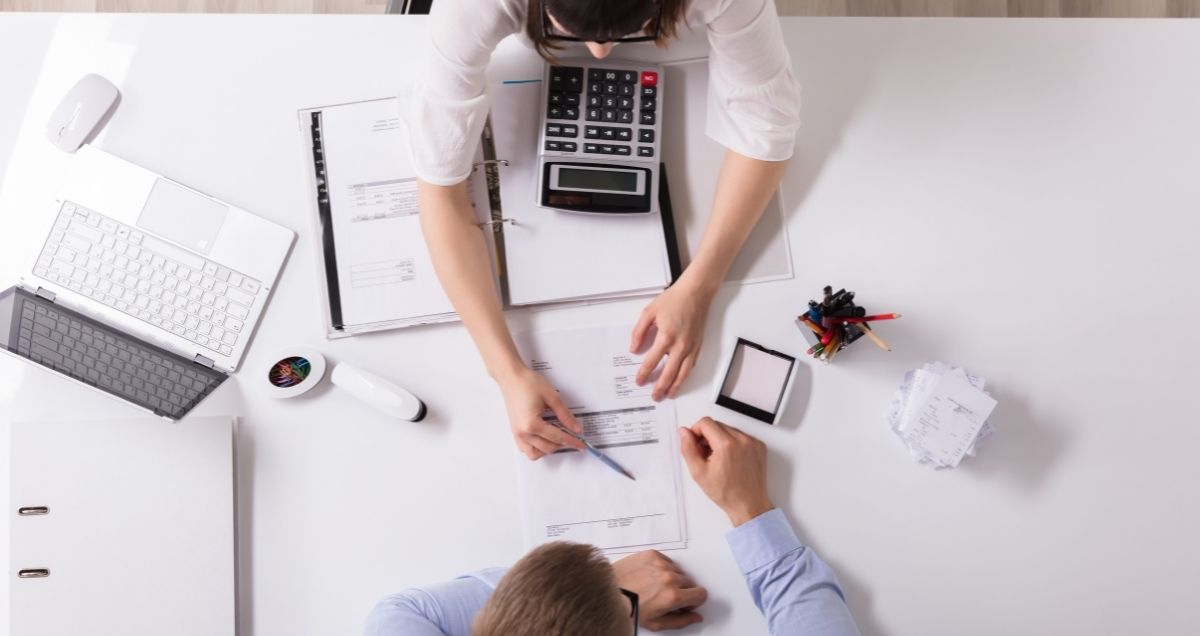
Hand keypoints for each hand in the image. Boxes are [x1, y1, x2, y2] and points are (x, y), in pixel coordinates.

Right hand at [496, 366, 585, 459]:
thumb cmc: (527, 383)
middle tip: (573, 438)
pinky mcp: (514, 431)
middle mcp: (523, 432)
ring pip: (535, 453)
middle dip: (562, 444)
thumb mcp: (552, 397)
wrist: (511, 377)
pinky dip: (536, 448)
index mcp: (532, 424)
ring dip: (548, 449)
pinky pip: (525, 449)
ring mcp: (517, 433)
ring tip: (558, 439)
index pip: (557, 437)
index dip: (572, 441)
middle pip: (548, 447)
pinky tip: (544, 439)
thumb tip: (575, 428)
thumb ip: (565, 415)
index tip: (581, 445)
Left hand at [612, 550, 707, 630]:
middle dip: (683, 590)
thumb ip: (682, 621)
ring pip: (679, 571)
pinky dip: (663, 568)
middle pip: (691, 583)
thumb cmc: (630, 608)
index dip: (694, 600)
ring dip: (672, 578)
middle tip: (666, 596)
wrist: (610, 591)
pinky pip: (668, 561)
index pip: (701, 594)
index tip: (686, 602)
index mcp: (673, 596)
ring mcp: (661, 564)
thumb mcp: (657, 623)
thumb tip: (696, 616)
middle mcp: (670, 578)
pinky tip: (651, 576)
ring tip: (655, 586)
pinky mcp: (652, 555)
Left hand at [630, 280, 715, 400]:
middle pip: (669, 373)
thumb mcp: (649, 312)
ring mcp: (691, 347)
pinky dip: (686, 376)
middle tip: (654, 397)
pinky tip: (680, 380)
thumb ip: (639, 332)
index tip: (639, 381)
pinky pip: (692, 365)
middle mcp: (680, 345)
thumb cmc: (674, 299)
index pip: (652, 361)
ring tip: (668, 395)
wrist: (696, 293)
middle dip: (660, 387)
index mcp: (666, 336)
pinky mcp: (698, 346)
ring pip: (684, 373)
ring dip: (675, 386)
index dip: (644, 373)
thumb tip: (634, 349)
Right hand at [679, 417, 773, 526]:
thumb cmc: (727, 493)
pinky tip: (730, 459)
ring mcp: (753, 442)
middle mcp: (742, 440)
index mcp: (727, 445)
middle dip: (707, 436)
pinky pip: (741, 436)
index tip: (695, 443)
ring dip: (720, 439)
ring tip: (718, 459)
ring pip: (728, 429)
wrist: (748, 504)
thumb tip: (684, 433)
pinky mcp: (759, 446)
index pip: (705, 422)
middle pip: (717, 425)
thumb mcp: (699, 472)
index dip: (695, 431)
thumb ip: (688, 449)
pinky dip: (733, 443)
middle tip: (705, 455)